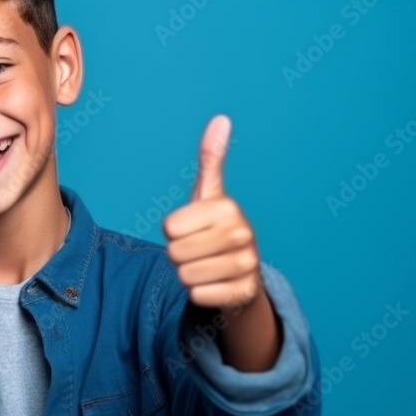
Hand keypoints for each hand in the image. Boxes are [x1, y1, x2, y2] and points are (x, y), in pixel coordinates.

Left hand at [162, 115, 263, 311]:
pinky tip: (215, 284)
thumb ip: (210, 158)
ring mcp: (247, 266)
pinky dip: (200, 294)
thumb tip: (220, 119)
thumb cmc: (215, 227)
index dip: (173, 230)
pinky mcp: (244, 293)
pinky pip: (198, 296)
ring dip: (188, 274)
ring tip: (206, 265)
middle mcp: (243, 234)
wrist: (242, 272)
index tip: (192, 227)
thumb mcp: (208, 193)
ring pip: (184, 276)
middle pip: (174, 252)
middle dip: (179, 253)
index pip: (169, 227)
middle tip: (198, 249)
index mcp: (228, 208)